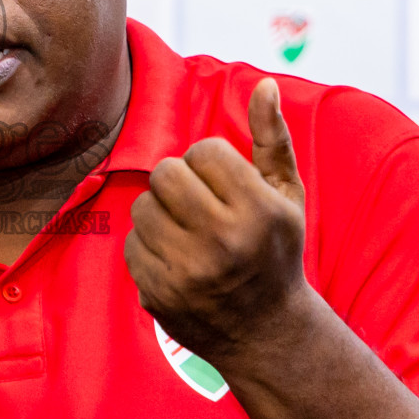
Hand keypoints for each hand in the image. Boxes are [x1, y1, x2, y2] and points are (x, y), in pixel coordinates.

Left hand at [124, 77, 308, 360]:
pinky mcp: (158, 294)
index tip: (226, 187)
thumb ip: (272, 138)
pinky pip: (131, 243)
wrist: (268, 334)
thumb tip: (264, 84)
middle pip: (166, 173)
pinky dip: (149, 246)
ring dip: (161, 213)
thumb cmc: (277, 251)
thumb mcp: (286, 195)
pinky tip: (178, 260)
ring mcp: (187, 273)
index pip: (203, 151)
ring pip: (143, 207)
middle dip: (180, 182)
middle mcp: (222, 242)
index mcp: (258, 212)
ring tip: (190, 232)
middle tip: (200, 205)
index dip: (211, 163)